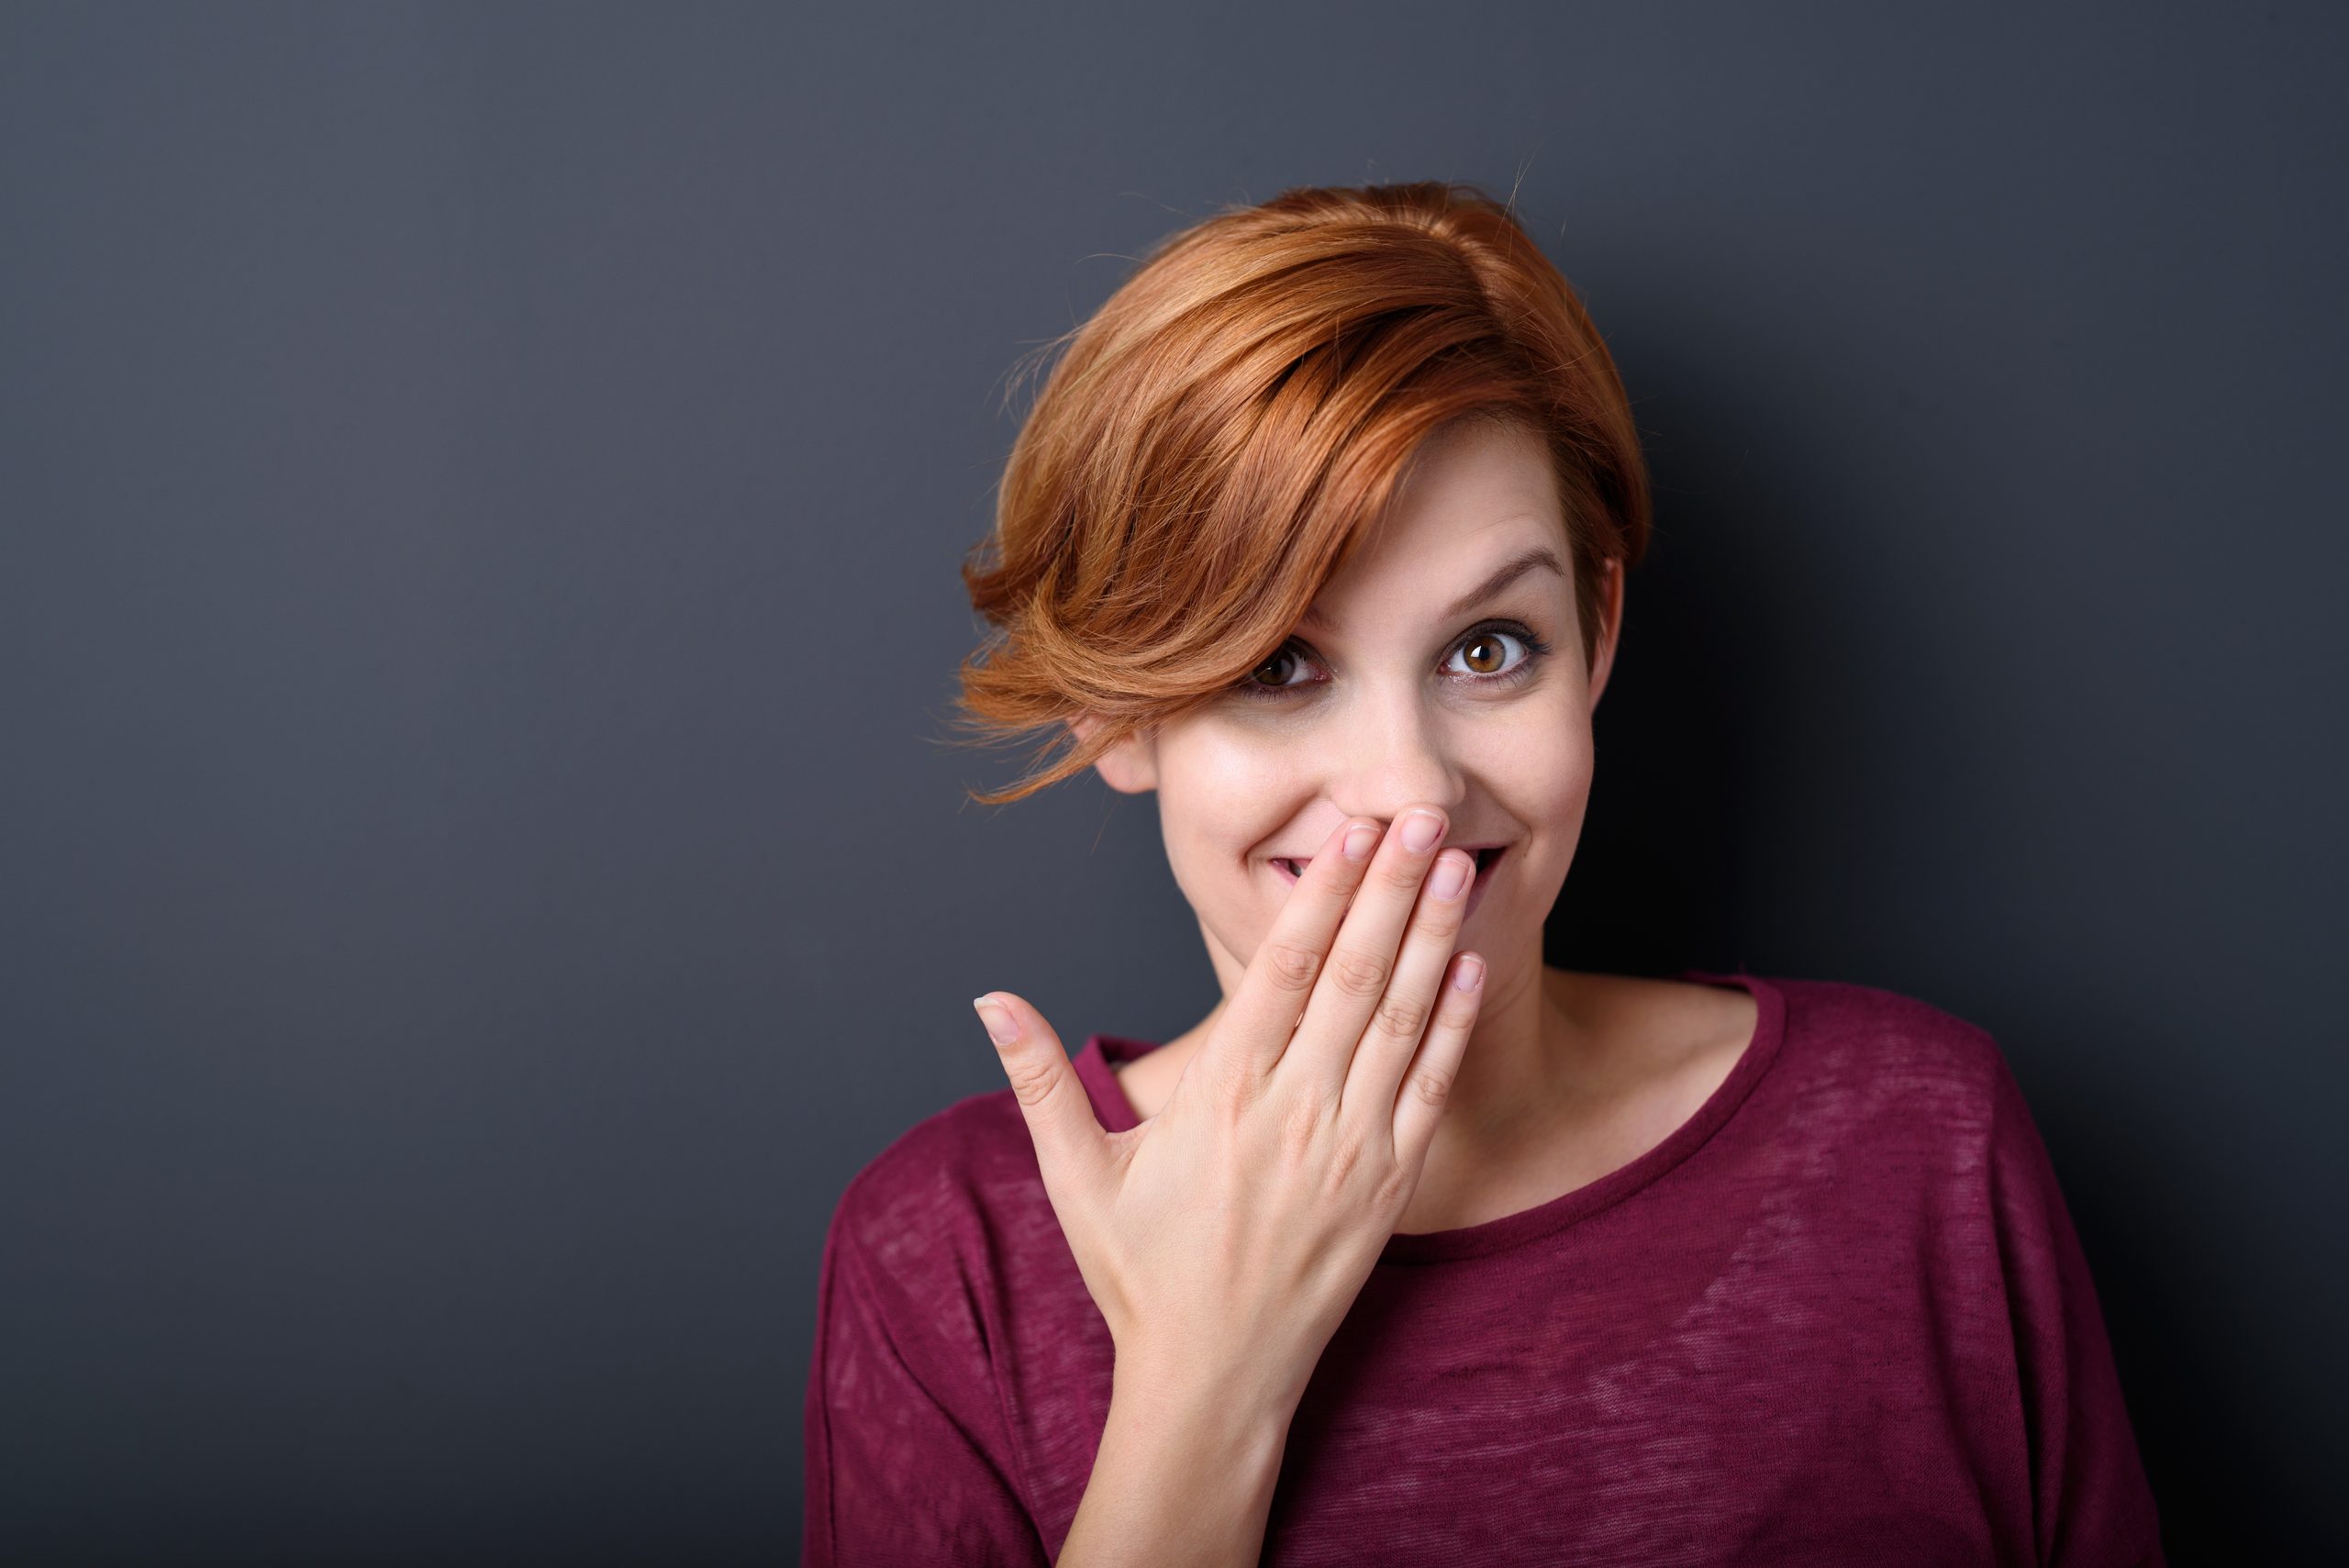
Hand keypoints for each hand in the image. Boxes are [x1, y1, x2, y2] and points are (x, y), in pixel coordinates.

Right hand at [972, 806, 1484, 1416]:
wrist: (1212, 1378)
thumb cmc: (1141, 1275)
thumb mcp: (1075, 1176)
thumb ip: (1040, 1080)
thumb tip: (990, 1000)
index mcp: (1222, 1094)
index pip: (1282, 968)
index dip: (1322, 891)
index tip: (1348, 830)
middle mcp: (1294, 1110)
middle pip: (1353, 973)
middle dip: (1391, 885)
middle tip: (1421, 811)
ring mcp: (1350, 1148)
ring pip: (1399, 1019)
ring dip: (1430, 936)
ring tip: (1456, 864)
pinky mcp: (1388, 1187)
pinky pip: (1428, 1089)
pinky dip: (1450, 1026)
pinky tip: (1467, 969)